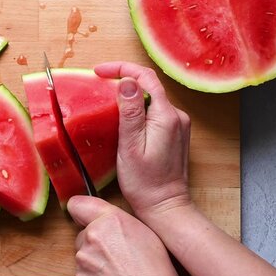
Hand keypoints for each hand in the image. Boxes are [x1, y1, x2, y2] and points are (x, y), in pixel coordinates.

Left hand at [68, 196, 183, 275]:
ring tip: (119, 272)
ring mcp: (83, 260)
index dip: (83, 212)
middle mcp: (92, 237)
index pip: (78, 204)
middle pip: (84, 233)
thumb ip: (123, 223)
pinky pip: (83, 274)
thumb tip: (112, 222)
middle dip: (96, 242)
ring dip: (96, 261)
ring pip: (84, 254)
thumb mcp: (150, 237)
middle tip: (117, 254)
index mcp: (111, 222)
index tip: (87, 216)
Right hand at [94, 62, 191, 219]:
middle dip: (123, 81)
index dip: (121, 68)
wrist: (165, 207)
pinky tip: (123, 121)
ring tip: (106, 102)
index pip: (145, 77)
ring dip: (129, 97)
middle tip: (98, 85)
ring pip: (151, 99)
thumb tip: (127, 81)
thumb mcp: (130, 146)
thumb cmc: (145, 182)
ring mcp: (178, 125)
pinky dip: (137, 110)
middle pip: (148, 86)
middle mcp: (176, 116)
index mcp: (166, 116)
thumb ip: (130, 112)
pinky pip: (154, 113)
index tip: (99, 71)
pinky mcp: (175, 134)